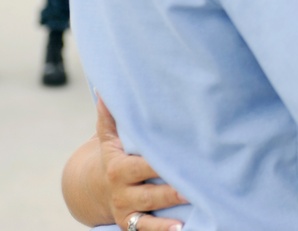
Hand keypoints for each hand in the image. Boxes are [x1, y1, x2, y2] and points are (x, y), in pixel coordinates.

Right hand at [97, 99, 185, 230]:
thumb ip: (111, 116)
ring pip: (150, 213)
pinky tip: (181, 229)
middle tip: (196, 184)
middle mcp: (123, 191)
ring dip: (171, 212)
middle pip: (150, 191)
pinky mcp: (131, 224)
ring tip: (194, 204)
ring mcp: (128, 209)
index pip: (142, 165)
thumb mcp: (108, 138)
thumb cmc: (113, 155)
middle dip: (172, 189)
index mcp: (119, 167)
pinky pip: (146, 230)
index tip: (180, 155)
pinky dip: (163, 230)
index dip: (159, 162)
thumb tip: (106, 88)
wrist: (94, 189)